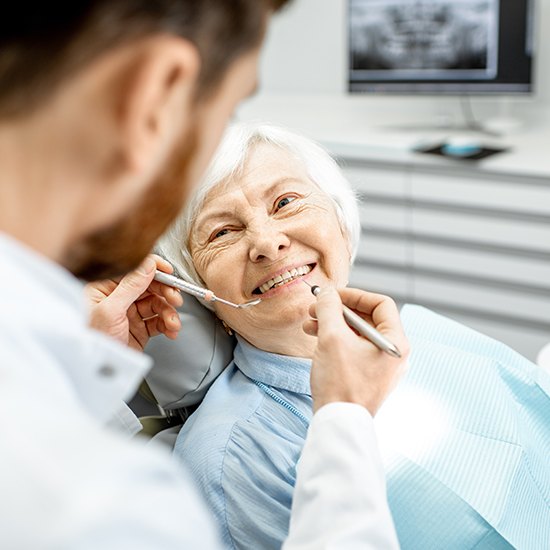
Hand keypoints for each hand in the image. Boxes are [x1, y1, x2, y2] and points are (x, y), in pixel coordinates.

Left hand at [85, 254, 182, 351]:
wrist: (98, 371)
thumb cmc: (93, 343)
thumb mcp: (111, 310)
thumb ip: (131, 285)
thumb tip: (148, 264)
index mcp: (104, 288)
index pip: (134, 270)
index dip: (154, 269)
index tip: (169, 272)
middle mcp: (118, 298)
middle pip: (150, 286)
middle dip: (166, 293)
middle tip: (176, 299)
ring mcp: (129, 313)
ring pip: (157, 304)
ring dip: (169, 313)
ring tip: (173, 323)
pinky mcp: (139, 328)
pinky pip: (158, 321)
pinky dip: (168, 325)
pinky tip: (171, 330)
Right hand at [303, 287, 408, 415]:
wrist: (337, 422)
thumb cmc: (340, 382)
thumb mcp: (332, 337)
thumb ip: (329, 308)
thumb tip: (326, 292)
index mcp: (396, 342)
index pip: (381, 304)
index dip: (355, 295)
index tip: (332, 295)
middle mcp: (393, 353)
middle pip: (367, 318)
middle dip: (338, 310)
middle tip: (315, 307)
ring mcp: (381, 366)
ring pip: (357, 334)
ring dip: (333, 324)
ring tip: (309, 324)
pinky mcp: (368, 376)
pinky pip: (354, 349)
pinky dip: (336, 340)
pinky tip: (315, 338)